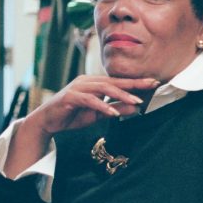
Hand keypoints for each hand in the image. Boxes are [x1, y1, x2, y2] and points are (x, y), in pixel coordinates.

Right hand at [5, 75, 157, 177]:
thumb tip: (136, 108)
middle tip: (152, 84)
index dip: (136, 82)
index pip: (119, 82)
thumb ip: (116, 109)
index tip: (154, 83)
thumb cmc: (73, 115)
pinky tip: (113, 113)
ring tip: (136, 101)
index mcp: (95, 83)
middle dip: (134, 84)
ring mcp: (78, 88)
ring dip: (121, 95)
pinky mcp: (71, 97)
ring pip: (103, 88)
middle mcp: (87, 81)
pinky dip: (102, 106)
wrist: (48, 121)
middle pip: (114, 81)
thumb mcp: (100, 114)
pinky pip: (89, 100)